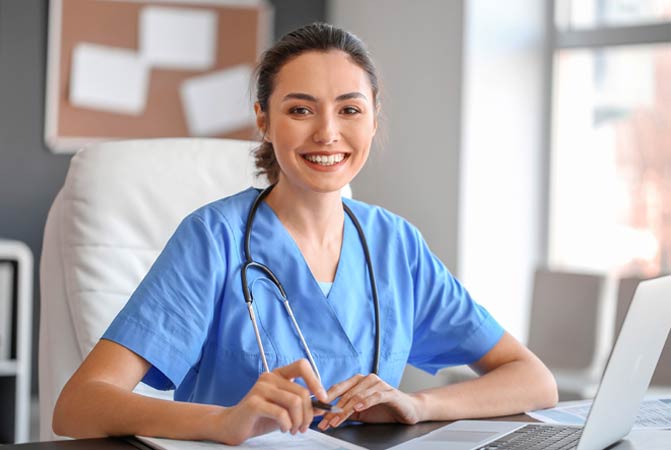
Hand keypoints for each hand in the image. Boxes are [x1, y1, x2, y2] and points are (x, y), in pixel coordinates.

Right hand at [213, 359, 327, 444]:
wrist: (232, 426)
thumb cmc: (260, 417)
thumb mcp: (286, 411)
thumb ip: (304, 406)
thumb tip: (324, 406)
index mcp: (279, 374)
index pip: (302, 365)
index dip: (315, 381)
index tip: (323, 398)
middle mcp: (270, 377)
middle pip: (302, 392)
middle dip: (308, 414)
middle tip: (303, 427)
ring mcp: (261, 388)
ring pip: (294, 402)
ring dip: (298, 421)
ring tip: (293, 430)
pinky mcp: (254, 402)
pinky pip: (281, 413)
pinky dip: (287, 424)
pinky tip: (283, 429)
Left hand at [317, 373, 422, 429]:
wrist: (408, 409)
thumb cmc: (384, 409)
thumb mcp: (361, 412)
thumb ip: (346, 411)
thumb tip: (326, 416)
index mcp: (358, 381)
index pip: (338, 389)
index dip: (326, 400)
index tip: (317, 412)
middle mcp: (367, 379)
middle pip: (346, 394)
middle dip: (333, 409)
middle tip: (325, 421)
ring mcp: (378, 384)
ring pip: (357, 396)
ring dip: (345, 410)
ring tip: (336, 420)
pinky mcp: (389, 392)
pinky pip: (375, 396)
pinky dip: (365, 402)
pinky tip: (358, 408)